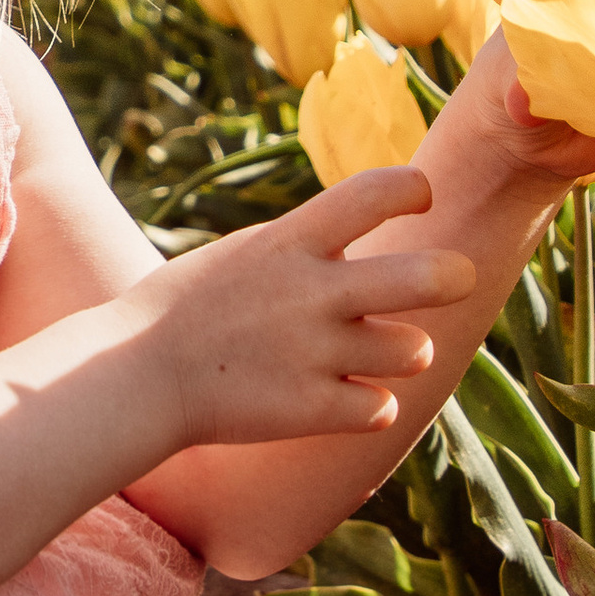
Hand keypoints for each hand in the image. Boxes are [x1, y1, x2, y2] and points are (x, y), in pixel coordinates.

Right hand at [155, 167, 473, 451]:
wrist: (138, 374)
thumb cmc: (190, 307)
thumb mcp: (249, 251)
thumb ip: (309, 242)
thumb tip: (370, 228)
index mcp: (289, 240)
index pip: (375, 191)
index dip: (414, 186)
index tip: (421, 196)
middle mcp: (312, 293)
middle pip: (426, 276)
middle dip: (454, 275)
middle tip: (456, 276)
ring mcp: (315, 353)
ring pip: (415, 350)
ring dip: (404, 351)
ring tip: (377, 351)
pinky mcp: (312, 409)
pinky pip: (383, 408)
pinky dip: (369, 405)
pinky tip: (342, 397)